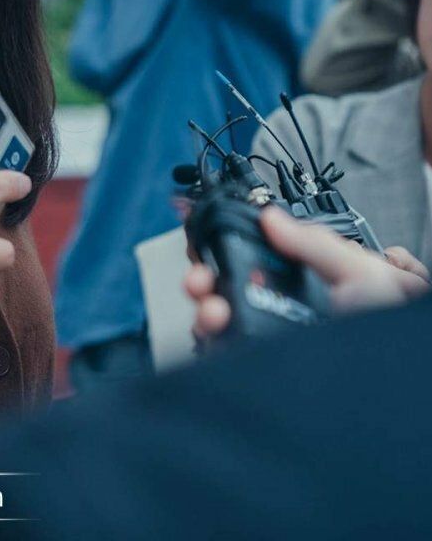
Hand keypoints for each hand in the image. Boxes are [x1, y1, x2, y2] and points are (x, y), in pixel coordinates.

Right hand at [185, 207, 430, 339]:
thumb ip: (314, 243)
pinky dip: (207, 338)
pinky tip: (213, 330)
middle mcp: (282, 307)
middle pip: (226, 285)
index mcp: (306, 280)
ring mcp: (269, 337)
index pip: (252, 257)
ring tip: (212, 308)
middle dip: (203, 276)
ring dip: (203, 306)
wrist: (392, 373)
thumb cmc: (387, 322)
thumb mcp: (360, 271)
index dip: (222, 248)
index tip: (203, 244)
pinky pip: (222, 349)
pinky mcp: (259, 362)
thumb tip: (272, 218)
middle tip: (200, 277)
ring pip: (218, 316)